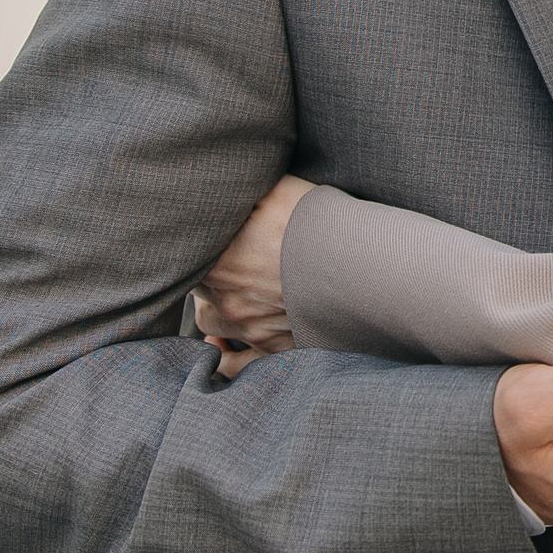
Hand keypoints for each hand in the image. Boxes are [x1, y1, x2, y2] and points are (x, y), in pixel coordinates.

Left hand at [195, 175, 313, 377]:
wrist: (369, 276)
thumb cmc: (324, 229)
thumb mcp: (281, 192)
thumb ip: (245, 189)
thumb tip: (219, 186)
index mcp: (219, 262)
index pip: (184, 256)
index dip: (192, 242)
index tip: (203, 233)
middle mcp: (228, 301)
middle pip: (196, 286)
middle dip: (207, 270)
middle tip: (225, 253)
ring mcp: (249, 330)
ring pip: (209, 323)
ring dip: (213, 307)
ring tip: (226, 290)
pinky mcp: (274, 350)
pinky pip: (234, 365)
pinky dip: (224, 357)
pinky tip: (221, 345)